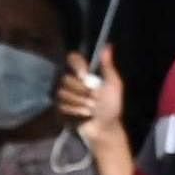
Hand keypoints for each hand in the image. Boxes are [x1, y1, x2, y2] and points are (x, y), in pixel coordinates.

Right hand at [60, 48, 131, 174]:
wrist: (105, 128)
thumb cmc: (112, 107)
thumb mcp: (114, 85)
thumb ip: (108, 66)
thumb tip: (108, 46)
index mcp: (85, 73)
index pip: (73, 59)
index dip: (77, 67)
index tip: (85, 76)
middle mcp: (73, 82)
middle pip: (66, 79)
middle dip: (82, 92)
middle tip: (94, 100)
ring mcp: (66, 96)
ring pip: (63, 94)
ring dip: (79, 104)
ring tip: (90, 110)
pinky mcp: (60, 109)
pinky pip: (61, 106)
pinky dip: (75, 112)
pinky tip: (83, 116)